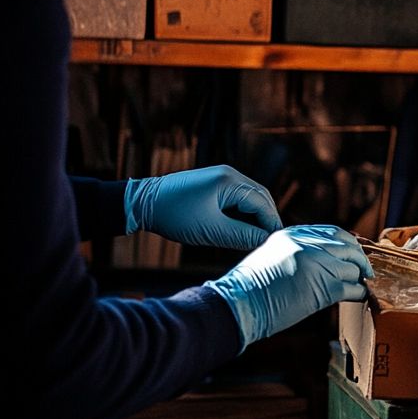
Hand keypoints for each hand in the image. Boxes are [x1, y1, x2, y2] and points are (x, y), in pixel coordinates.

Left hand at [124, 165, 281, 250]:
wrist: (141, 203)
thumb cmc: (174, 216)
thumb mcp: (211, 230)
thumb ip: (242, 236)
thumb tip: (266, 241)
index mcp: (230, 181)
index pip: (262, 204)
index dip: (272, 224)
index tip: (277, 244)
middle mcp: (229, 174)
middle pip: (260, 197)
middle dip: (267, 219)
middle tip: (271, 242)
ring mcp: (221, 176)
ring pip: (249, 197)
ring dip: (255, 216)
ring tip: (258, 237)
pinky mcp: (213, 183)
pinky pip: (237, 197)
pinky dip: (243, 212)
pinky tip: (242, 228)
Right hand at [204, 225, 372, 349]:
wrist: (238, 304)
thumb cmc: (249, 288)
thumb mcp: (272, 256)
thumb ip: (297, 252)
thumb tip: (323, 262)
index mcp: (293, 233)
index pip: (332, 232)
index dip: (347, 244)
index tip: (353, 254)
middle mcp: (307, 243)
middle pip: (348, 246)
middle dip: (360, 259)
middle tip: (365, 271)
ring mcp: (318, 262)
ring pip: (353, 267)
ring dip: (359, 278)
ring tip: (360, 285)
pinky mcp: (324, 286)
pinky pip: (352, 288)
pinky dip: (359, 294)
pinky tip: (358, 297)